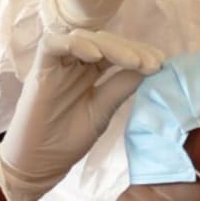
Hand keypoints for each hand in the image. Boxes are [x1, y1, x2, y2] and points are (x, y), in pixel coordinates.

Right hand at [0, 29, 164, 200]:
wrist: (38, 163)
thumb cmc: (67, 139)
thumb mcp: (102, 110)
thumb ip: (121, 87)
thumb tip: (150, 68)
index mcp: (89, 71)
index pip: (116, 50)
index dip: (139, 52)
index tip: (161, 62)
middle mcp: (73, 63)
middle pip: (103, 40)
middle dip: (131, 48)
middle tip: (153, 62)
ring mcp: (56, 64)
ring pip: (82, 37)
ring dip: (110, 46)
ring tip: (133, 61)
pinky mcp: (39, 69)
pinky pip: (52, 44)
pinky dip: (75, 44)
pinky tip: (96, 56)